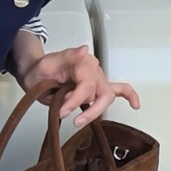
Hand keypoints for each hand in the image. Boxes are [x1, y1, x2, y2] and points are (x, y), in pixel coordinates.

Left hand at [19, 46, 139, 126]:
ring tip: (79, 120)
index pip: (86, 86)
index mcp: (82, 62)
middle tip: (74, 120)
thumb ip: (66, 56)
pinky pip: (119, 89)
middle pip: (102, 93)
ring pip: (108, 96)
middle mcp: (94, 69)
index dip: (75, 101)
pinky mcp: (98, 86)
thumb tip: (84, 50)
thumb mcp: (47, 63)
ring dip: (96, 110)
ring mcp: (97, 78)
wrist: (35, 73)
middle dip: (90, 109)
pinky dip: (129, 96)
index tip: (62, 111)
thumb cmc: (40, 70)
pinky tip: (135, 105)